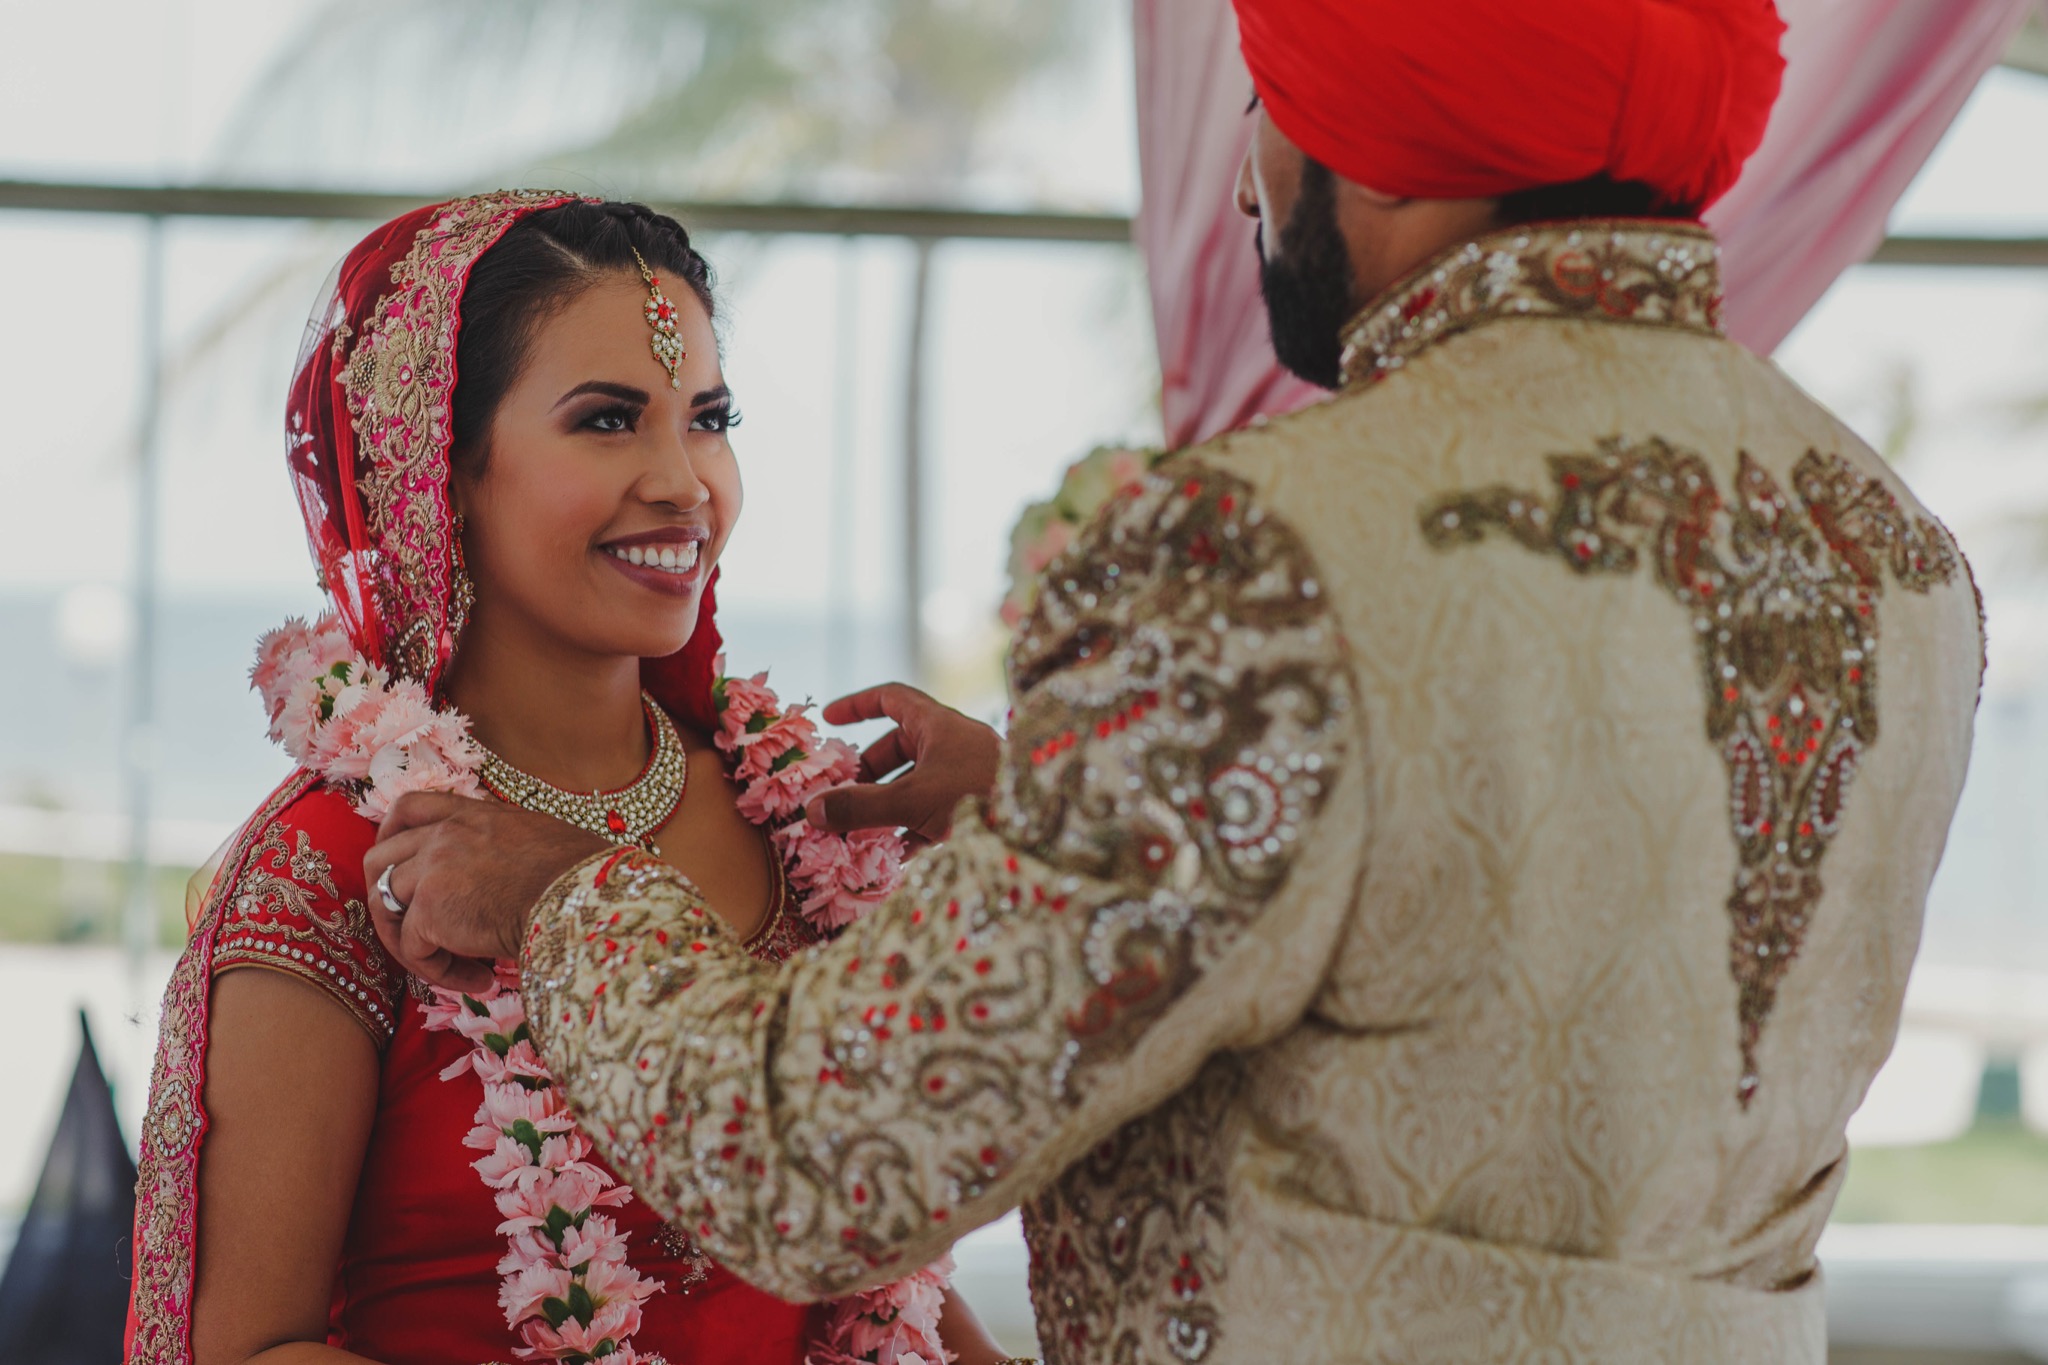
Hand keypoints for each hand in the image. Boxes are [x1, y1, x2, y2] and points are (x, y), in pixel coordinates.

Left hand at [364, 792, 610, 993]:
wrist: (584, 897)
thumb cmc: (582, 876)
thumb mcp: (538, 842)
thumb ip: (502, 849)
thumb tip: (497, 882)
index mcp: (473, 814)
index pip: (410, 808)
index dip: (391, 836)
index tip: (397, 864)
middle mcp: (446, 833)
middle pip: (379, 857)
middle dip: (385, 896)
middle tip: (411, 929)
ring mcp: (432, 869)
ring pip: (384, 904)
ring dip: (408, 942)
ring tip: (449, 967)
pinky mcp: (429, 910)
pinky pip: (412, 948)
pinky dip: (439, 971)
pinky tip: (480, 981)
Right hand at [804, 683, 1000, 844]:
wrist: (1039, 828)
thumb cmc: (976, 797)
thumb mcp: (912, 800)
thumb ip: (861, 807)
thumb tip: (812, 810)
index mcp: (939, 724)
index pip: (892, 698)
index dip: (858, 705)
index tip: (829, 720)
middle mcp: (953, 744)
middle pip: (899, 747)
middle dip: (866, 771)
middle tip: (839, 794)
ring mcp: (965, 777)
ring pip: (914, 784)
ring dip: (884, 805)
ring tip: (855, 830)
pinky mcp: (974, 809)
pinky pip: (933, 813)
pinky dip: (909, 829)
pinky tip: (889, 857)